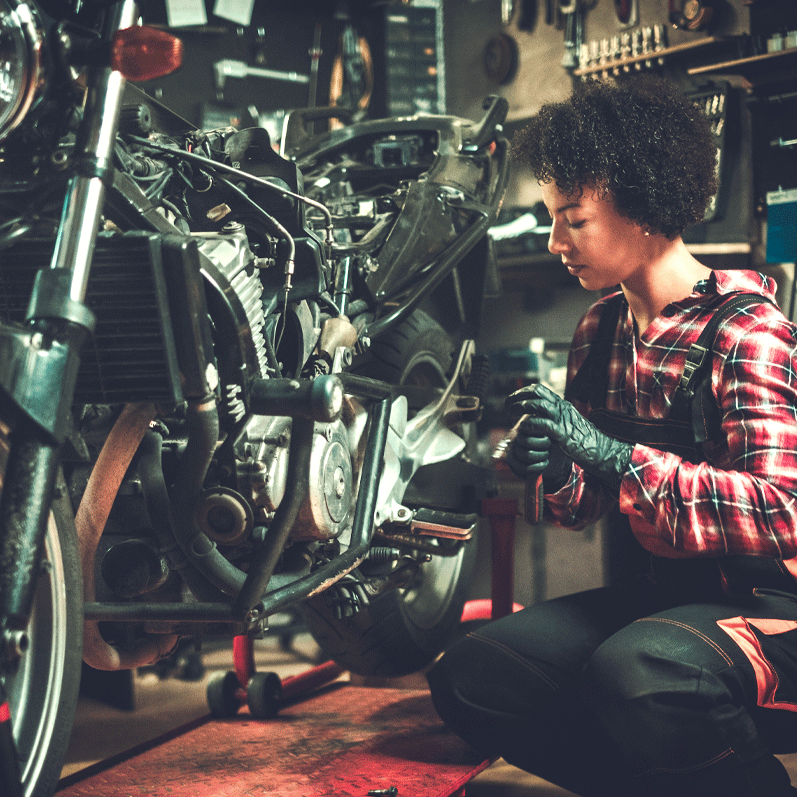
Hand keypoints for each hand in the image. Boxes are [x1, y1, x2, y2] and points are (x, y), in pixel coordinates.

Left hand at [505, 383, 632, 492]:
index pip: (539, 390)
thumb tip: (536, 416)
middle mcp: (562, 408)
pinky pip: (543, 424)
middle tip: (507, 405)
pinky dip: (530, 425)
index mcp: (562, 405)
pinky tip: (523, 429)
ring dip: (521, 407)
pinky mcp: (563, 433)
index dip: (523, 392)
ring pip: (538, 405)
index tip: (512, 399)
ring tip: (511, 413)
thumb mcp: (566, 424)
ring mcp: (563, 420)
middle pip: (536, 393)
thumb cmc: (582, 440)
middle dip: (518, 396)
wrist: (601, 451)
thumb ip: (553, 418)